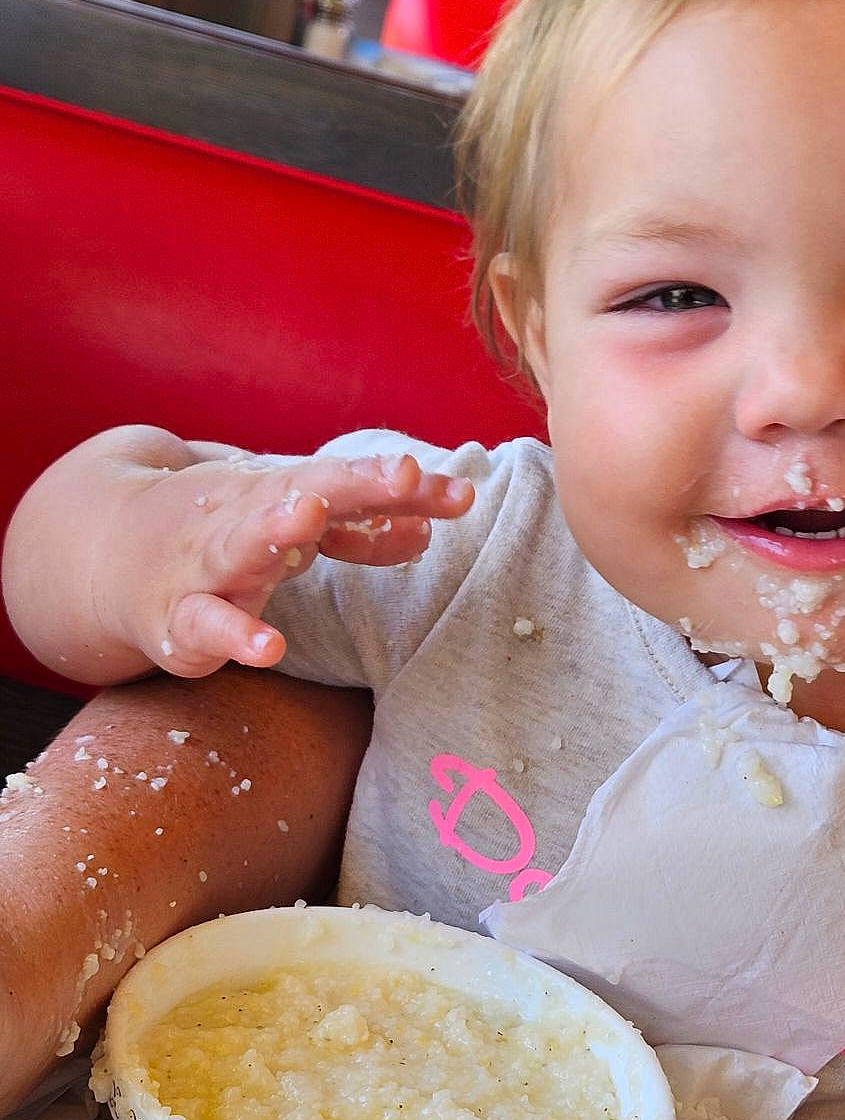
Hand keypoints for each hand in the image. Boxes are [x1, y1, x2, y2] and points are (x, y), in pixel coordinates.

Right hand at [105, 445, 473, 677]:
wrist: (108, 552)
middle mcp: (246, 516)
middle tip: (401, 472)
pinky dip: (234, 634)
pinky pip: (206, 626)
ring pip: (242, 543)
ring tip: (306, 517)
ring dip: (276, 529)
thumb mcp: (293, 522)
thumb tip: (432, 531)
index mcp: (283, 493)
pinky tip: (268, 647)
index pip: (355, 486)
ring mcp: (207, 562)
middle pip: (306, 493)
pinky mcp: (177, 616)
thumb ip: (363, 530)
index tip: (460, 492)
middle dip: (354, 482)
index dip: (406, 491)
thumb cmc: (220, 534)